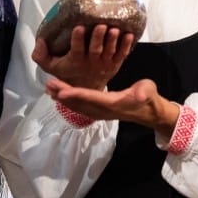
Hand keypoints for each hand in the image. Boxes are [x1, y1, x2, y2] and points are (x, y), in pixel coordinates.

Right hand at [31, 23, 135, 89]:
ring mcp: (104, 63)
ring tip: (115, 29)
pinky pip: (122, 55)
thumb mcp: (50, 66)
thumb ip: (41, 55)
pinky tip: (130, 35)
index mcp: (76, 61)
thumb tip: (40, 40)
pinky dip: (126, 46)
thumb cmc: (67, 72)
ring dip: (113, 40)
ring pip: (110, 51)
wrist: (85, 89)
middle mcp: (91, 62)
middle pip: (95, 49)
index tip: (79, 28)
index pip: (76, 49)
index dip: (78, 39)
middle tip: (101, 25)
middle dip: (98, 37)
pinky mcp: (115, 63)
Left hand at [46, 77, 177, 134]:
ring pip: (78, 106)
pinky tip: (59, 95)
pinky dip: (69, 101)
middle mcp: (103, 111)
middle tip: (49, 85)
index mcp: (114, 104)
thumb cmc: (148, 97)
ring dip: (63, 98)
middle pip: (80, 103)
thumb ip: (144, 92)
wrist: (149, 112)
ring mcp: (100, 113)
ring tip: (49, 88)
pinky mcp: (99, 111)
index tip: (62, 91)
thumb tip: (140, 94)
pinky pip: (80, 107)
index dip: (77, 95)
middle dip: (63, 95)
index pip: (92, 98)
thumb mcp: (148, 91)